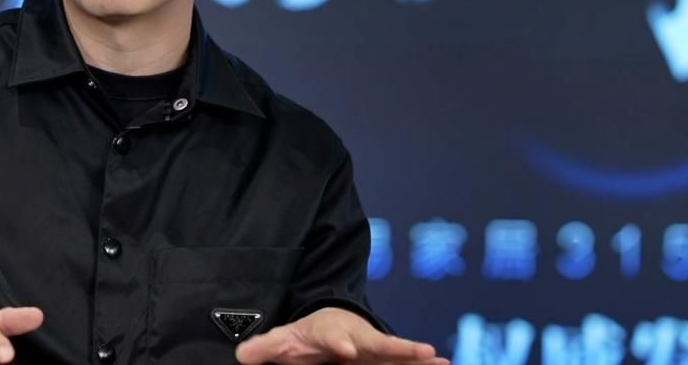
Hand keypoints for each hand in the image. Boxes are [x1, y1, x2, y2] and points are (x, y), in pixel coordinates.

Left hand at [235, 307, 448, 364]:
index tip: (345, 349)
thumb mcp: (283, 342)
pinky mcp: (385, 358)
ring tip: (437, 357)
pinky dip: (422, 362)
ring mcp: (374, 349)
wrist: (329, 326)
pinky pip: (404, 362)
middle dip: (393, 347)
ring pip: (397, 352)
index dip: (339, 343)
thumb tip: (242, 355)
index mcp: (329, 333)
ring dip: (416, 354)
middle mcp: (357, 338)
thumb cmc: (306, 338)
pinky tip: (445, 363)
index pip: (332, 337)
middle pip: (376, 343)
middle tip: (417, 350)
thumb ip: (265, 349)